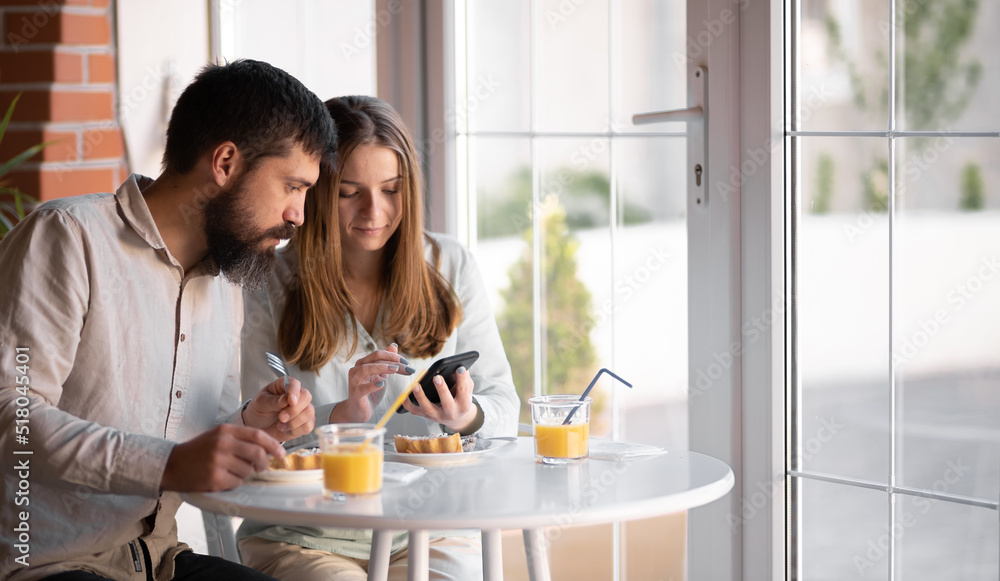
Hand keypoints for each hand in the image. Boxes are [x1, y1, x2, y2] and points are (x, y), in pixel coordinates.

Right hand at [160, 424, 283, 491]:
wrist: (171, 465)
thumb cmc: (197, 451)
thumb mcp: (217, 436)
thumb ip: (240, 438)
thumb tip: (267, 447)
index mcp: (225, 431)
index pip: (257, 435)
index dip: (273, 444)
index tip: (281, 453)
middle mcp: (223, 444)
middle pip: (258, 454)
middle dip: (264, 463)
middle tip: (261, 467)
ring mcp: (218, 461)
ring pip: (248, 470)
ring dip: (246, 474)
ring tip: (233, 472)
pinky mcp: (214, 478)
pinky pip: (236, 483)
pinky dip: (234, 483)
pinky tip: (223, 479)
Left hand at [243, 376, 314, 440]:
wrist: (259, 427)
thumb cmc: (259, 410)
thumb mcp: (260, 403)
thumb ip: (272, 401)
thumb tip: (285, 399)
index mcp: (284, 385)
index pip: (294, 384)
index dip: (294, 392)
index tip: (291, 401)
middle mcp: (297, 395)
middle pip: (306, 397)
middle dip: (294, 410)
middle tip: (281, 418)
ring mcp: (303, 408)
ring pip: (309, 412)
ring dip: (294, 422)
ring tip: (280, 426)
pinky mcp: (305, 422)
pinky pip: (308, 426)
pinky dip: (295, 430)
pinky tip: (285, 429)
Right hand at [331, 343, 413, 422]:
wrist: (359, 410)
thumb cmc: (370, 392)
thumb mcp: (381, 375)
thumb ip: (386, 361)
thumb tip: (393, 345)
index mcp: (363, 363)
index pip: (379, 354)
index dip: (394, 356)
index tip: (407, 362)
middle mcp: (357, 369)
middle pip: (374, 359)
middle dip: (392, 360)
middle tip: (406, 365)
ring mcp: (355, 381)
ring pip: (366, 369)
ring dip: (381, 368)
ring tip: (394, 369)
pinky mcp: (356, 394)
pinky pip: (363, 387)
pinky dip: (373, 385)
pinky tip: (382, 384)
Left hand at [402, 366, 479, 432]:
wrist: (456, 418)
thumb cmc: (461, 398)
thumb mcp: (467, 390)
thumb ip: (465, 380)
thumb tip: (458, 367)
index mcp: (464, 405)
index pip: (464, 392)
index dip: (463, 379)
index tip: (460, 367)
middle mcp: (451, 413)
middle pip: (447, 402)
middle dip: (442, 389)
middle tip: (437, 377)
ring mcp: (437, 416)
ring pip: (428, 408)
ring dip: (421, 396)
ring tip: (415, 385)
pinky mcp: (426, 415)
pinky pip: (415, 411)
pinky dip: (408, 403)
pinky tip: (404, 394)